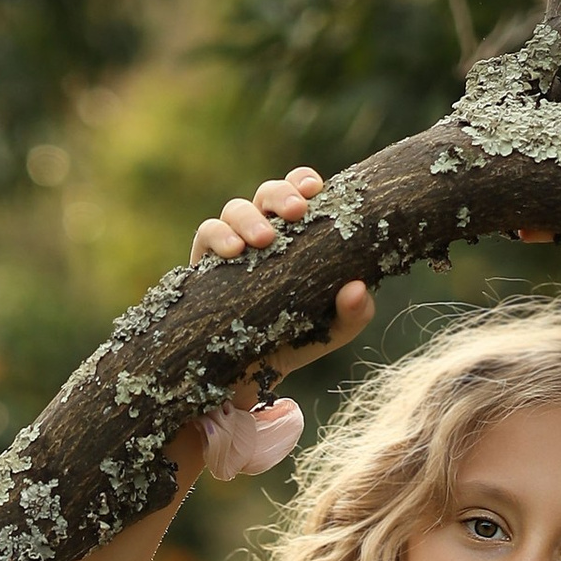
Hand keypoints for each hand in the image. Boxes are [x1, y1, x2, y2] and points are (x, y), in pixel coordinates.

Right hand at [187, 171, 374, 394]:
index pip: (297, 193)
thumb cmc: (293, 343)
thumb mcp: (331, 331)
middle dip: (280, 195)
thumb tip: (357, 288)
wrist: (248, 379)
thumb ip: (353, 314)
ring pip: (234, 209)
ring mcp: (230, 246)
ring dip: (249, 217)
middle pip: (267, 194)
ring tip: (263, 240)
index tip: (315, 188)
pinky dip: (218, 236)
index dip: (302, 181)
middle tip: (296, 212)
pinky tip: (232, 253)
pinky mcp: (203, 265)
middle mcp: (260, 233)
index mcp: (293, 235)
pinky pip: (205, 234)